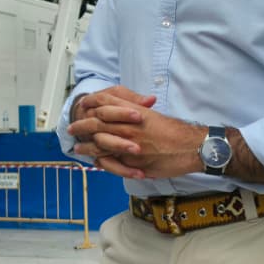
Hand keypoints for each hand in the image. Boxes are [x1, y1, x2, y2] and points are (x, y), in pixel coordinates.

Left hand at [73, 101, 207, 180]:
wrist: (191, 145)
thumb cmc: (176, 131)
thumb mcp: (155, 116)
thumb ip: (140, 110)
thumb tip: (131, 107)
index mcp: (134, 111)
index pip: (106, 102)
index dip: (92, 101)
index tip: (83, 103)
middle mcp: (128, 125)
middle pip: (97, 122)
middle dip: (82, 124)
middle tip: (72, 128)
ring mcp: (129, 144)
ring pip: (100, 143)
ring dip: (86, 145)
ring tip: (77, 148)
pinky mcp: (133, 161)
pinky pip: (111, 161)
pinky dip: (101, 161)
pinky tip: (95, 162)